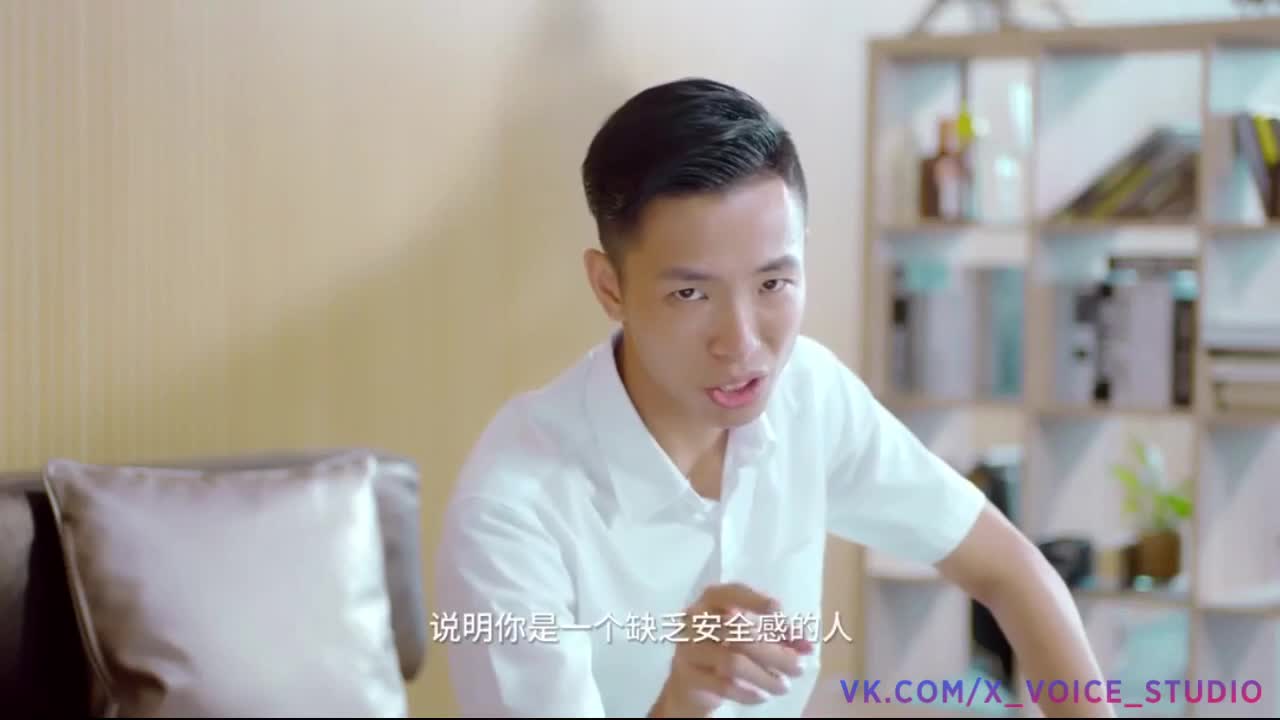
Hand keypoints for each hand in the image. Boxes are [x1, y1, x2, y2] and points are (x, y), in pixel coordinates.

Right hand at [648, 583, 814, 717]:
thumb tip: (807, 645)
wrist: (690, 680)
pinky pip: (722, 685)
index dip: (755, 600)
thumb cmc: (726, 647)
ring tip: (783, 687)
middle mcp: (694, 618)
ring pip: (732, 661)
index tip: (778, 610)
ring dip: (764, 676)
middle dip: (774, 652)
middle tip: (799, 667)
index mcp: (712, 600)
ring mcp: (688, 647)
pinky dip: (746, 692)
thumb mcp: (753, 635)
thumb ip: (779, 636)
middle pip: (739, 632)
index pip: (733, 592)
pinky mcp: (687, 675)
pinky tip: (762, 696)